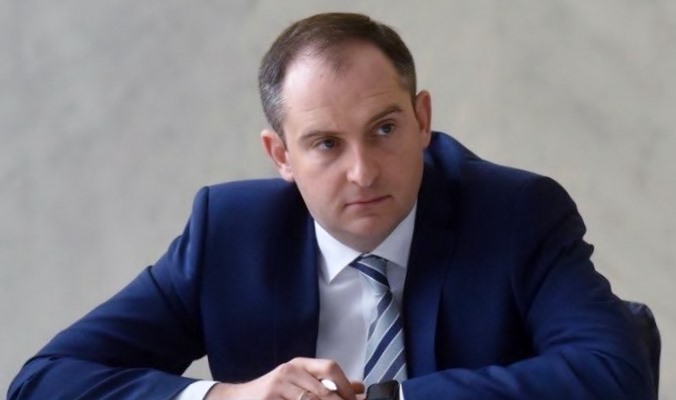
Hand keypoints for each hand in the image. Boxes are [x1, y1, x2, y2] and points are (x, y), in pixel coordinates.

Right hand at [205, 357, 364, 399]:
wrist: (238, 398)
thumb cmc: (274, 392)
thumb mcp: (300, 382)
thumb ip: (328, 384)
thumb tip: (359, 387)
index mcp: (300, 364)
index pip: (330, 367)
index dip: (346, 386)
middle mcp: (289, 371)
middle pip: (323, 390)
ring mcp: (278, 386)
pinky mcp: (269, 399)